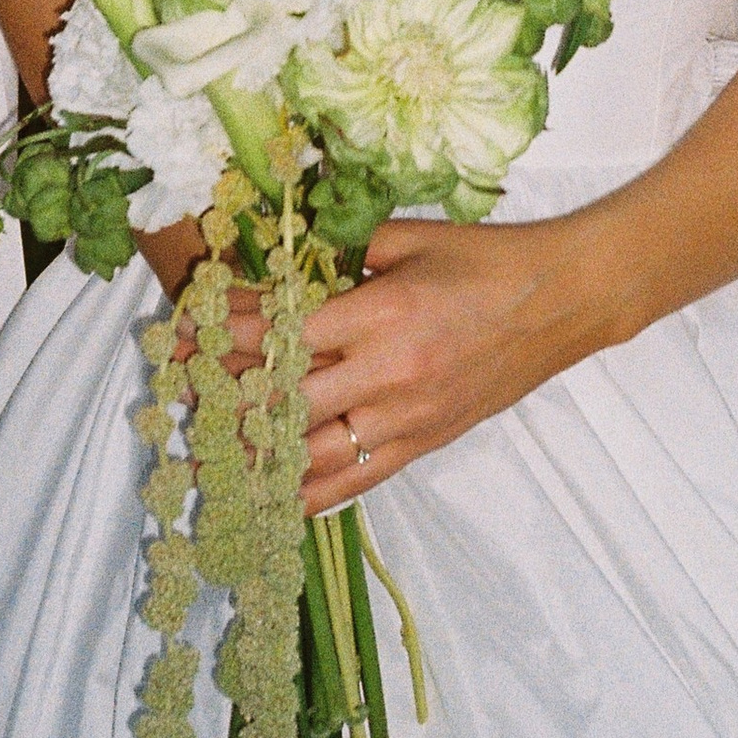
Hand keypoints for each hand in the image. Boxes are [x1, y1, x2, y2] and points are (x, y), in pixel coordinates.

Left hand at [217, 217, 609, 513]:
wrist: (562, 301)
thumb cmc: (486, 260)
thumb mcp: (409, 238)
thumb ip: (343, 253)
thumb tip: (280, 261)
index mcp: (383, 313)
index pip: (283, 332)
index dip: (226, 334)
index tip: (183, 330)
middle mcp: (389, 374)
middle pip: (285, 397)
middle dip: (224, 393)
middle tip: (176, 389)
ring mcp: (407, 418)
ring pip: (310, 451)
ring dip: (253, 453)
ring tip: (202, 451)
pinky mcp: (423, 444)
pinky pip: (354, 481)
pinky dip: (307, 495)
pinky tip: (267, 500)